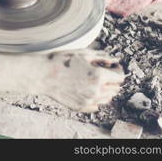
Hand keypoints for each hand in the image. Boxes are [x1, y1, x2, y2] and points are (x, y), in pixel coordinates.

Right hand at [0, 49, 124, 112]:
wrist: (42, 75)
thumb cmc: (60, 61)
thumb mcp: (83, 53)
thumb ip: (102, 56)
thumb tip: (114, 60)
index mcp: (98, 76)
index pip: (120, 77)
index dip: (117, 69)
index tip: (111, 65)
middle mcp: (95, 91)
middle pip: (115, 89)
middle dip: (112, 80)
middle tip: (103, 71)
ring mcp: (88, 101)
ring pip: (107, 98)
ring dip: (105, 89)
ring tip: (94, 79)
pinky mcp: (80, 107)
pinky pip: (96, 105)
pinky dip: (95, 98)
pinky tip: (86, 88)